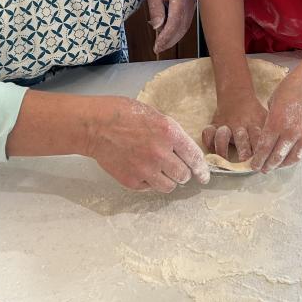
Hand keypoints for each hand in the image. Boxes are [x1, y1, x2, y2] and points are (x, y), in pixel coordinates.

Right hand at [86, 96, 209, 191]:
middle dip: (182, 172)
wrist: (96, 126)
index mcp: (169, 132)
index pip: (194, 157)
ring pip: (169, 186)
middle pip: (183, 175)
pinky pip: (149, 187)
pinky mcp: (132, 181)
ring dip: (167, 179)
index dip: (202, 169)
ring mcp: (146, 169)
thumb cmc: (124, 114)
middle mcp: (161, 153)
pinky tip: (141, 169)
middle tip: (175, 166)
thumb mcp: (155, 115)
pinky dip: (149, 182)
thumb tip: (182, 149)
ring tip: (159, 169)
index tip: (204, 176)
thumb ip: (171, 133)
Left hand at [144, 0, 195, 53]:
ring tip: (160, 45)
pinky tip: (165, 35)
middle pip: (181, 26)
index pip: (175, 21)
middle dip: (169, 40)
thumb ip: (156, 10)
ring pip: (184, 27)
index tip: (157, 46)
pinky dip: (175, 31)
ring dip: (173, 38)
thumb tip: (157, 28)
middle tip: (157, 49)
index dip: (166, 36)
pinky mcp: (191, 6)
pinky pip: (184, 22)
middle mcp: (190, 0)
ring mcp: (192, 4)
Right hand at [202, 94, 267, 161]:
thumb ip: (271, 131)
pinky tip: (211, 150)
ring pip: (222, 135)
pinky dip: (207, 141)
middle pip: (241, 138)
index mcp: (254, 124)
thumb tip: (283, 151)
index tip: (262, 161)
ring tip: (225, 160)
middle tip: (245, 162)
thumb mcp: (265, 118)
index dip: (260, 149)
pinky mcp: (213, 125)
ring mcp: (225, 125)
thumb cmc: (254, 112)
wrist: (237, 95)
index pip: (258, 137)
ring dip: (223, 148)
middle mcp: (239, 125)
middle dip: (243, 150)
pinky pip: (207, 132)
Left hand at [250, 67, 301, 172]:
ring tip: (275, 166)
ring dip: (281, 165)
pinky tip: (289, 158)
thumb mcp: (274, 99)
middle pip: (276, 157)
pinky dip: (295, 158)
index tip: (253, 165)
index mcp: (276, 122)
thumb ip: (270, 117)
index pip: (264, 148)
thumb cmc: (293, 85)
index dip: (258, 159)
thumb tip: (269, 129)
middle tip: (262, 169)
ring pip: (291, 158)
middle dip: (268, 165)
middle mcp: (290, 133)